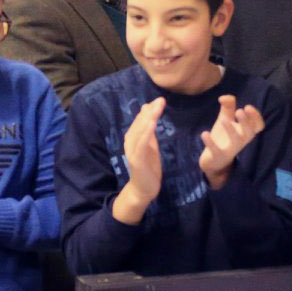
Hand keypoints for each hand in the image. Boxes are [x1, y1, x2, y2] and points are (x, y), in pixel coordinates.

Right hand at [112, 98, 164, 224]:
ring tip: (156, 108)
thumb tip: (150, 114)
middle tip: (161, 100)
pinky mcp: (137, 160)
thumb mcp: (150, 146)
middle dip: (150, 112)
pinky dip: (145, 133)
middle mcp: (130, 143)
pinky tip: (152, 124)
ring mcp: (132, 152)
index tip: (159, 100)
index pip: (141, 121)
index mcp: (134, 139)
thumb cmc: (148, 167)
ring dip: (147, 119)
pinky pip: (141, 145)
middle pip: (140, 124)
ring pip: (139, 132)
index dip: (149, 110)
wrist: (143, 190)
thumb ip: (149, 132)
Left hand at [197, 95, 264, 188]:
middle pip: (250, 132)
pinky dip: (210, 143)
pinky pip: (216, 151)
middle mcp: (241, 141)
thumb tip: (224, 96)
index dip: (255, 117)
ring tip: (224, 120)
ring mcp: (230, 150)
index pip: (258, 125)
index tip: (247, 107)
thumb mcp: (225, 119)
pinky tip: (204, 133)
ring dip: (231, 130)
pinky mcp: (218, 156)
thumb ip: (227, 107)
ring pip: (236, 141)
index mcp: (245, 131)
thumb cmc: (223, 137)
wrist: (213, 160)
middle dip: (246, 122)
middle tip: (240, 110)